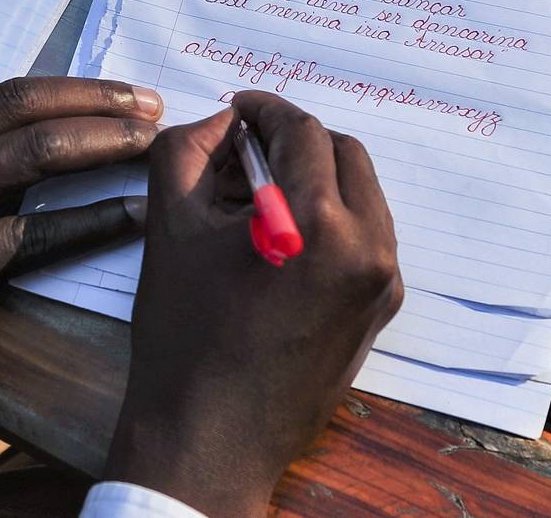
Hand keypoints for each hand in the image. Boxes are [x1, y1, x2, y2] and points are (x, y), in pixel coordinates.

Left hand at [0, 77, 163, 467]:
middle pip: (36, 155)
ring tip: (141, 99)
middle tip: (166, 133)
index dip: (90, 219)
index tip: (144, 209)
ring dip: (84, 100)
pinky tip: (72, 89)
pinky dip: (36, 87)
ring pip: (16, 109)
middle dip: (108, 140)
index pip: (24, 237)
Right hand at [105, 91, 401, 517]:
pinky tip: (278, 239)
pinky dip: (328, 220)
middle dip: (294, 143)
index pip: (303, 133)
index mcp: (322, 225)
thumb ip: (188, 150)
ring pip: (360, 195)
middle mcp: (369, 250)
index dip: (266, 111)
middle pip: (343, 155)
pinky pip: (364, 238)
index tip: (238, 110)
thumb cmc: (185, 338)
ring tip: (255, 198)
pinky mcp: (379, 313)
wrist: (209, 441)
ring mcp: (381, 285)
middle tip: (242, 153)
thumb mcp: (169, 227)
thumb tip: (222, 124)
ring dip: (314, 179)